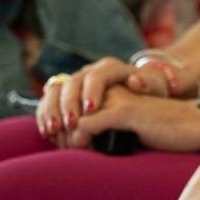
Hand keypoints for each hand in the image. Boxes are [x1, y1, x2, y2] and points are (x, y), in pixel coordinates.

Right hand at [37, 55, 171, 137]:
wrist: (138, 93)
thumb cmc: (149, 93)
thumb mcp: (155, 87)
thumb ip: (149, 83)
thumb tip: (136, 81)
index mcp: (110, 68)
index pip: (97, 76)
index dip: (91, 91)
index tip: (91, 109)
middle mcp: (89, 72)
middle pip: (73, 83)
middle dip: (69, 104)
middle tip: (70, 124)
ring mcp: (75, 82)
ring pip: (56, 90)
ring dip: (52, 110)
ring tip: (53, 130)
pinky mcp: (63, 95)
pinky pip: (47, 101)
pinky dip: (45, 115)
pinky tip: (47, 131)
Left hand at [59, 87, 199, 152]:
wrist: (195, 124)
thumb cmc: (160, 128)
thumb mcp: (124, 122)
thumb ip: (100, 121)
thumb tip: (68, 139)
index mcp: (107, 84)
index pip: (62, 90)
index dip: (50, 114)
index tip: (54, 137)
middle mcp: (110, 85)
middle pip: (62, 102)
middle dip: (56, 129)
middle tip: (62, 146)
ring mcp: (117, 97)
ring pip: (71, 115)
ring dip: (66, 136)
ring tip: (74, 149)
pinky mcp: (126, 111)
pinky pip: (87, 124)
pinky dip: (80, 139)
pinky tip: (88, 148)